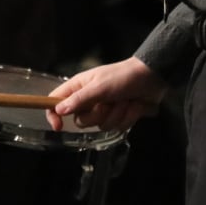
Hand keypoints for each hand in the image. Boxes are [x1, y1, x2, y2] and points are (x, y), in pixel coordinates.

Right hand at [46, 57, 165, 131]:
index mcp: (79, 87)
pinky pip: (117, 127)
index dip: (54, 114)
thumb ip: (80, 99)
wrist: (152, 78)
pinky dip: (128, 117)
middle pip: (81, 120)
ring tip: (125, 101)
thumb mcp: (100, 86)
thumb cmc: (123, 77)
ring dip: (117, 114)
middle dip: (98, 115)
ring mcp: (104, 109)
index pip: (56, 102)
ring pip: (101, 126)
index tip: (59, 126)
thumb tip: (59, 110)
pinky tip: (134, 105)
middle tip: (108, 102)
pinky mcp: (119, 116)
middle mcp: (89, 100)